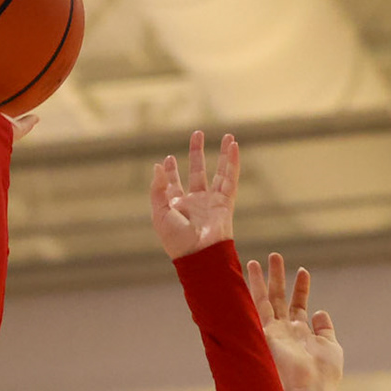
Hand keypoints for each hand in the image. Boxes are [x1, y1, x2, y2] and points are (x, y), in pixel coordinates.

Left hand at [150, 131, 238, 259]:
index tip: (168, 158)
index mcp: (177, 206)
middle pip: (197, 172)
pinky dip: (233, 163)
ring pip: (219, 173)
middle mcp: (195, 202)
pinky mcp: (226, 203)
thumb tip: (157, 165)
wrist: (199, 255)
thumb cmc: (176, 240)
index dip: (170, 171)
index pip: (173, 183)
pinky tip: (234, 147)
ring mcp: (212, 202)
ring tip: (228, 136)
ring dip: (223, 154)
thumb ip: (157, 189)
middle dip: (197, 153)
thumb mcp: (160, 213)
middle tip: (197, 134)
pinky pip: (230, 179)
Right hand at [247, 253, 341, 390]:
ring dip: (265, 277)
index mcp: (300, 336)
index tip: (303, 271)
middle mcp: (284, 333)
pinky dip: (253, 286)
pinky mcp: (261, 332)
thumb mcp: (331, 348)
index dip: (300, 289)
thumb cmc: (322, 378)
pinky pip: (255, 305)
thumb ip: (325, 329)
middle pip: (280, 299)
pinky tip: (250, 268)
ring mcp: (272, 332)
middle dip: (278, 277)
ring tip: (266, 257)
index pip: (298, 307)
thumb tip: (321, 312)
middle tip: (275, 256)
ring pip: (266, 299)